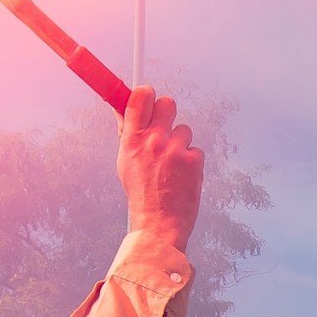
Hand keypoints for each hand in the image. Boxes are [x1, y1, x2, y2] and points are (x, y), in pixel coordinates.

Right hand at [117, 88, 203, 252]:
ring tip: (172, 166)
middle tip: (164, 129)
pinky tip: (182, 176)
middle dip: (167, 113)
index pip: (140, 98)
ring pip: (184, 130)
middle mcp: (153, 141)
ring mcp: (175, 150)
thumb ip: (128, 133)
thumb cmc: (141, 194)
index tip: (147, 95)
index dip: (146, 93)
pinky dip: (191, 161)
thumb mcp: (125, 161)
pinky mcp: (193, 160)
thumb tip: (121, 108)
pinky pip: (196, 150)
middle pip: (167, 103)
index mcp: (132, 140)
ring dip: (180, 144)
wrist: (159, 223)